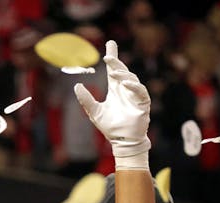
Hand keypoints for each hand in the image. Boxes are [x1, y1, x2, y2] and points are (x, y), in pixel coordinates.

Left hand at [74, 40, 150, 158]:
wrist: (121, 141)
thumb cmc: (110, 127)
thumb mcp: (94, 111)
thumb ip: (86, 99)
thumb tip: (76, 85)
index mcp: (115, 90)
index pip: (113, 70)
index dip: (112, 57)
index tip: (110, 44)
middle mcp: (125, 90)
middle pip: (122, 71)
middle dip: (116, 62)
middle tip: (107, 57)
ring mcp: (135, 96)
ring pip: (131, 79)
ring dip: (122, 75)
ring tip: (113, 72)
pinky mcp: (143, 104)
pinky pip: (140, 92)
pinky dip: (133, 87)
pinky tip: (125, 84)